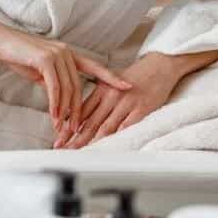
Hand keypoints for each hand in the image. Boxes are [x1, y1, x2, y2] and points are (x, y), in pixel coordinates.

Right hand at [0, 24, 131, 138]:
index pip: (94, 66)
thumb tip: (59, 97)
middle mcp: (66, 52)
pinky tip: (54, 115)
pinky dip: (55, 103)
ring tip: (63, 127)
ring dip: (66, 111)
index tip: (127, 87)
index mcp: (68, 53)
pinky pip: (54, 87)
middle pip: (78, 86)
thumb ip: (52, 80)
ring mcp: (56, 54)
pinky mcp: (45, 59)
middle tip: (76, 129)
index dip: (111, 77)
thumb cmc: (16, 53)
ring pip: (68, 89)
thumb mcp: (39, 69)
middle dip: (78, 110)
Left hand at [58, 53, 180, 148]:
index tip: (58, 136)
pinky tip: (105, 147)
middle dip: (73, 136)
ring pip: (104, 127)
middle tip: (60, 146)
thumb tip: (82, 115)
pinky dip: (115, 138)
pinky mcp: (141, 109)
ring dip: (90, 141)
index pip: (81, 110)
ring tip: (77, 151)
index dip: (69, 125)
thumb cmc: (135, 77)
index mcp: (101, 89)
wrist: (158, 67)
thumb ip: (98, 98)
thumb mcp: (111, 83)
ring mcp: (126, 103)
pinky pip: (125, 127)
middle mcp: (111, 96)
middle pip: (89, 121)